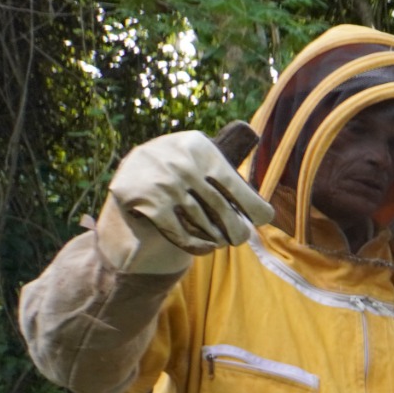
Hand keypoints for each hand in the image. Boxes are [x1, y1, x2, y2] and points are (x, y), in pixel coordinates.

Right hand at [100, 131, 274, 273]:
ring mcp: (163, 183)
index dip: (253, 206)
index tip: (263, 219)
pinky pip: (184, 234)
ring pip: (204, 222)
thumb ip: (226, 160)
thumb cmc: (176, 171)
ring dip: (217, 238)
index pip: (234, 183)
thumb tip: (264, 191)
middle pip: (221, 206)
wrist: (128, 180)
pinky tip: (207, 248)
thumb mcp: (197, 155)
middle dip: (236, 228)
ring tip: (223, 241)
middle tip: (241, 238)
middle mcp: (180, 161)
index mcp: (197, 144)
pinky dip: (199, 246)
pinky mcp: (148, 205)